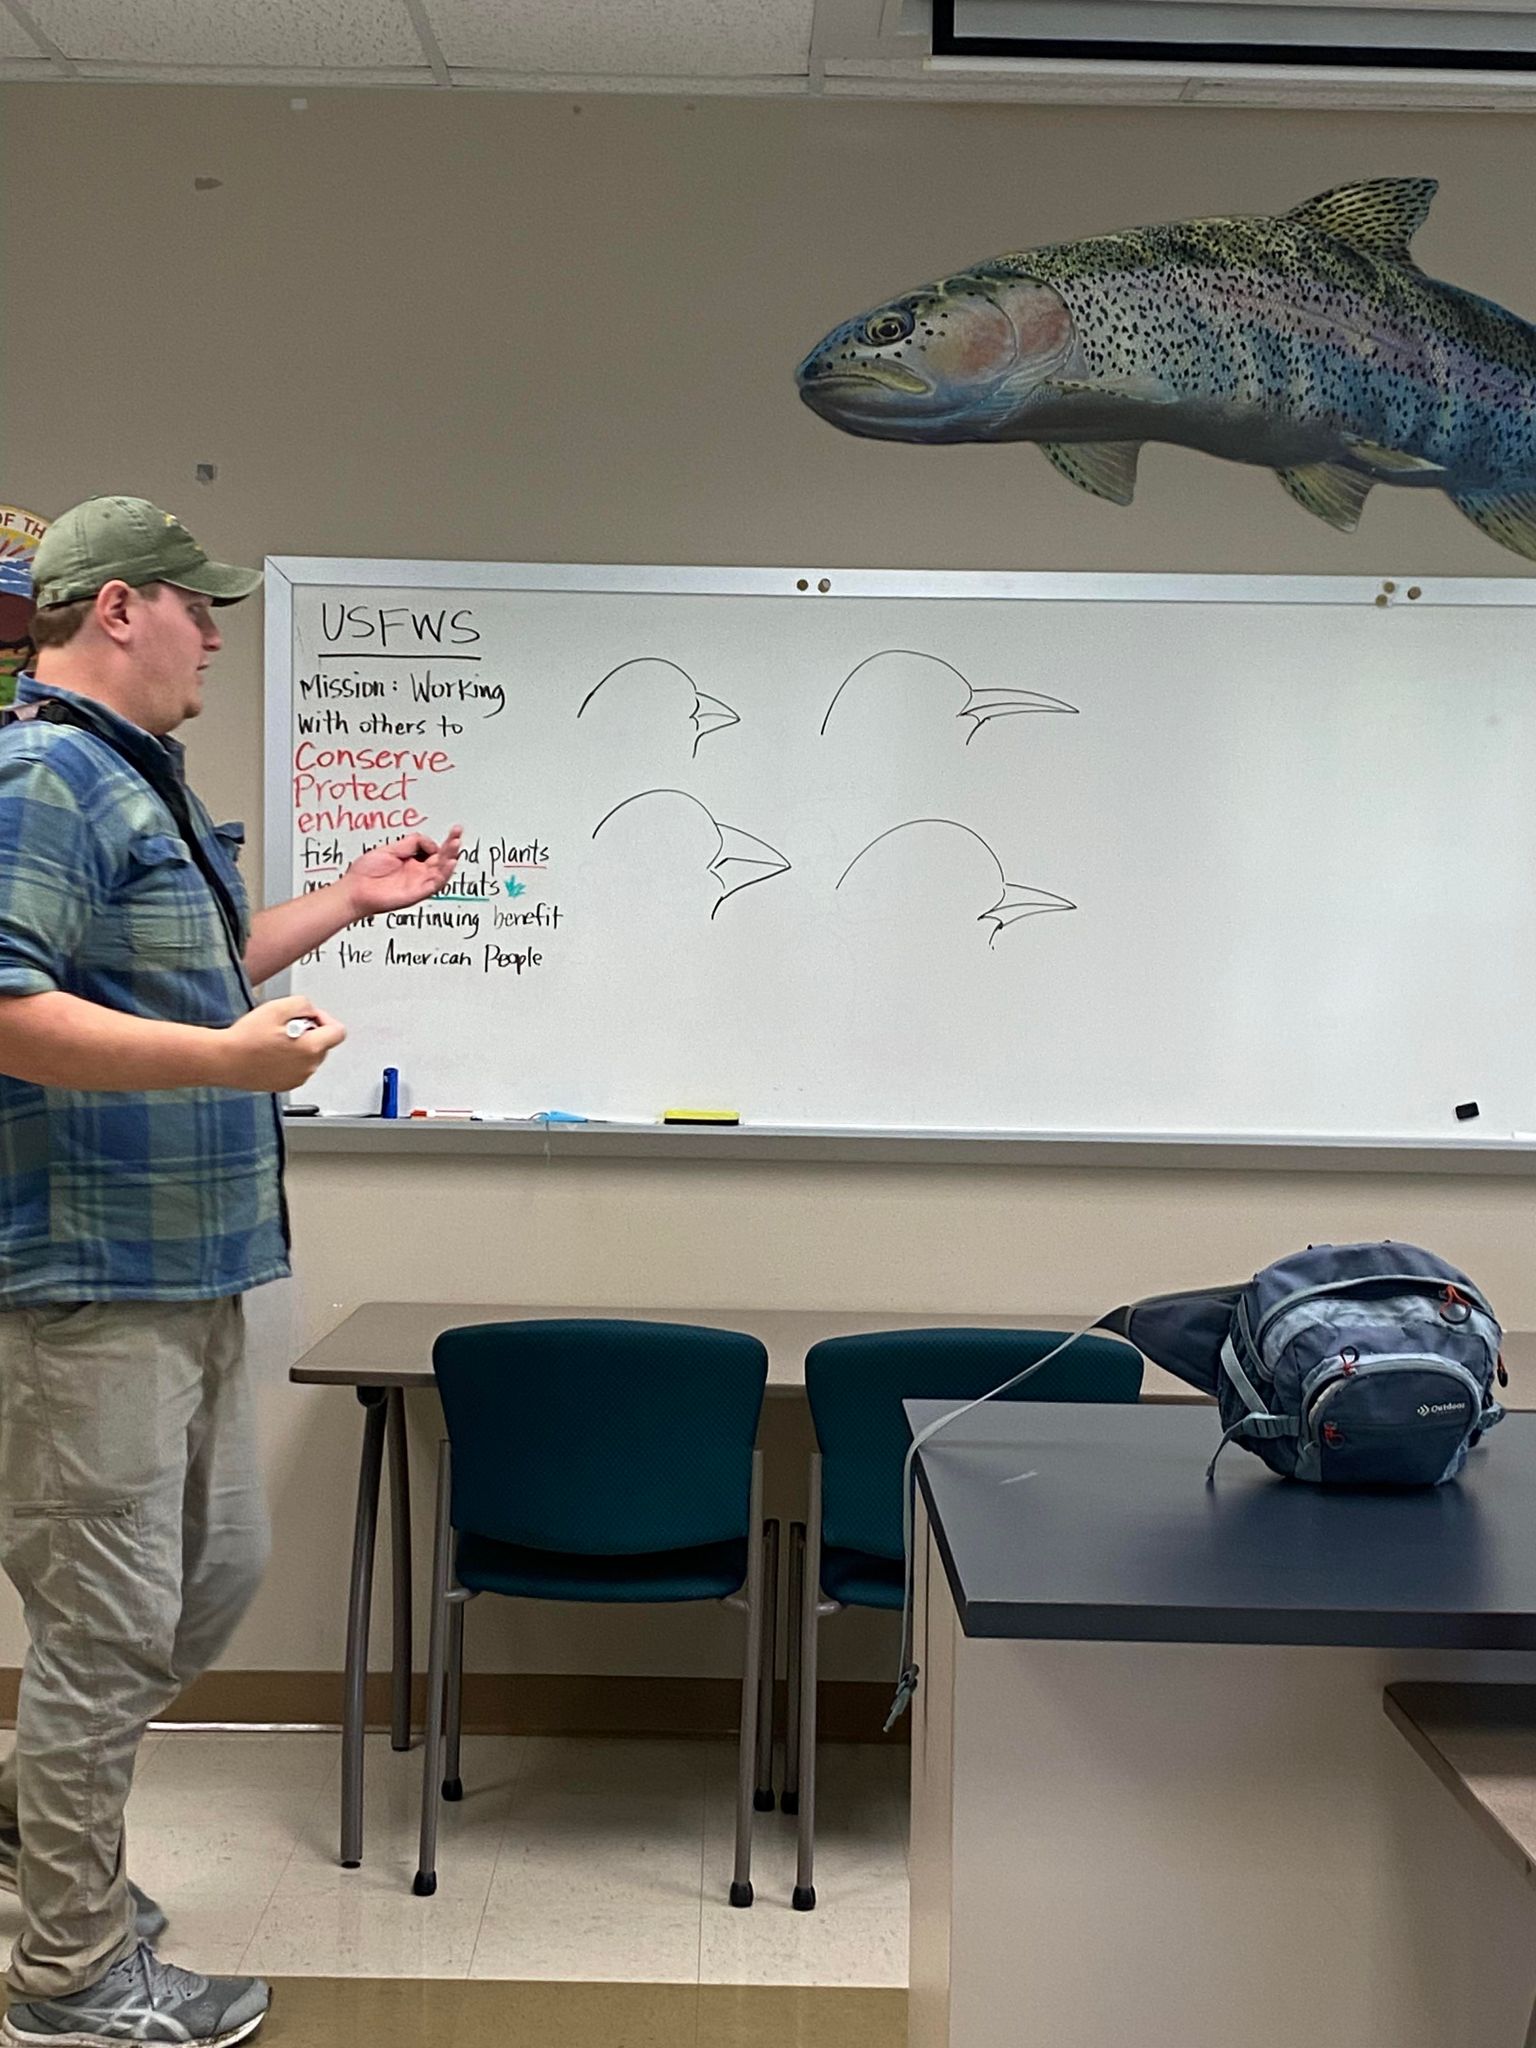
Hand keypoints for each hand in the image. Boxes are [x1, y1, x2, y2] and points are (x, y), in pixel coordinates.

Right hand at [212, 995, 345, 1091]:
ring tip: (274, 1040)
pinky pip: (296, 1068)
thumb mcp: (278, 1007)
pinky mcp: (285, 1085)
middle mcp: (308, 1067)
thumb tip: (311, 1011)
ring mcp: (297, 1079)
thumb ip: (304, 1004)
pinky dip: (288, 1059)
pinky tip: (269, 1052)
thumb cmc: (245, 1038)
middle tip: (284, 1026)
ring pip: (309, 1056)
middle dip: (310, 1031)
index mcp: (311, 1048)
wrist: (223, 1060)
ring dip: (298, 1046)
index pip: (338, 1032)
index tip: (309, 1016)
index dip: (324, 1019)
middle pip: (324, 1044)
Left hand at [340, 826, 463, 918]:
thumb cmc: (366, 873)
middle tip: (458, 834)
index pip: (435, 850)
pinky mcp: (417, 893)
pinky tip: (449, 863)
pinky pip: (435, 884)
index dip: (445, 840)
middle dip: (452, 846)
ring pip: (442, 871)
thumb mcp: (390, 848)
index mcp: (412, 862)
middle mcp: (418, 872)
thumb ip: (411, 843)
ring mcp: (419, 883)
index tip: (455, 830)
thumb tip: (430, 842)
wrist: (354, 890)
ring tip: (456, 845)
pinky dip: (444, 874)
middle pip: (442, 859)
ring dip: (451, 858)